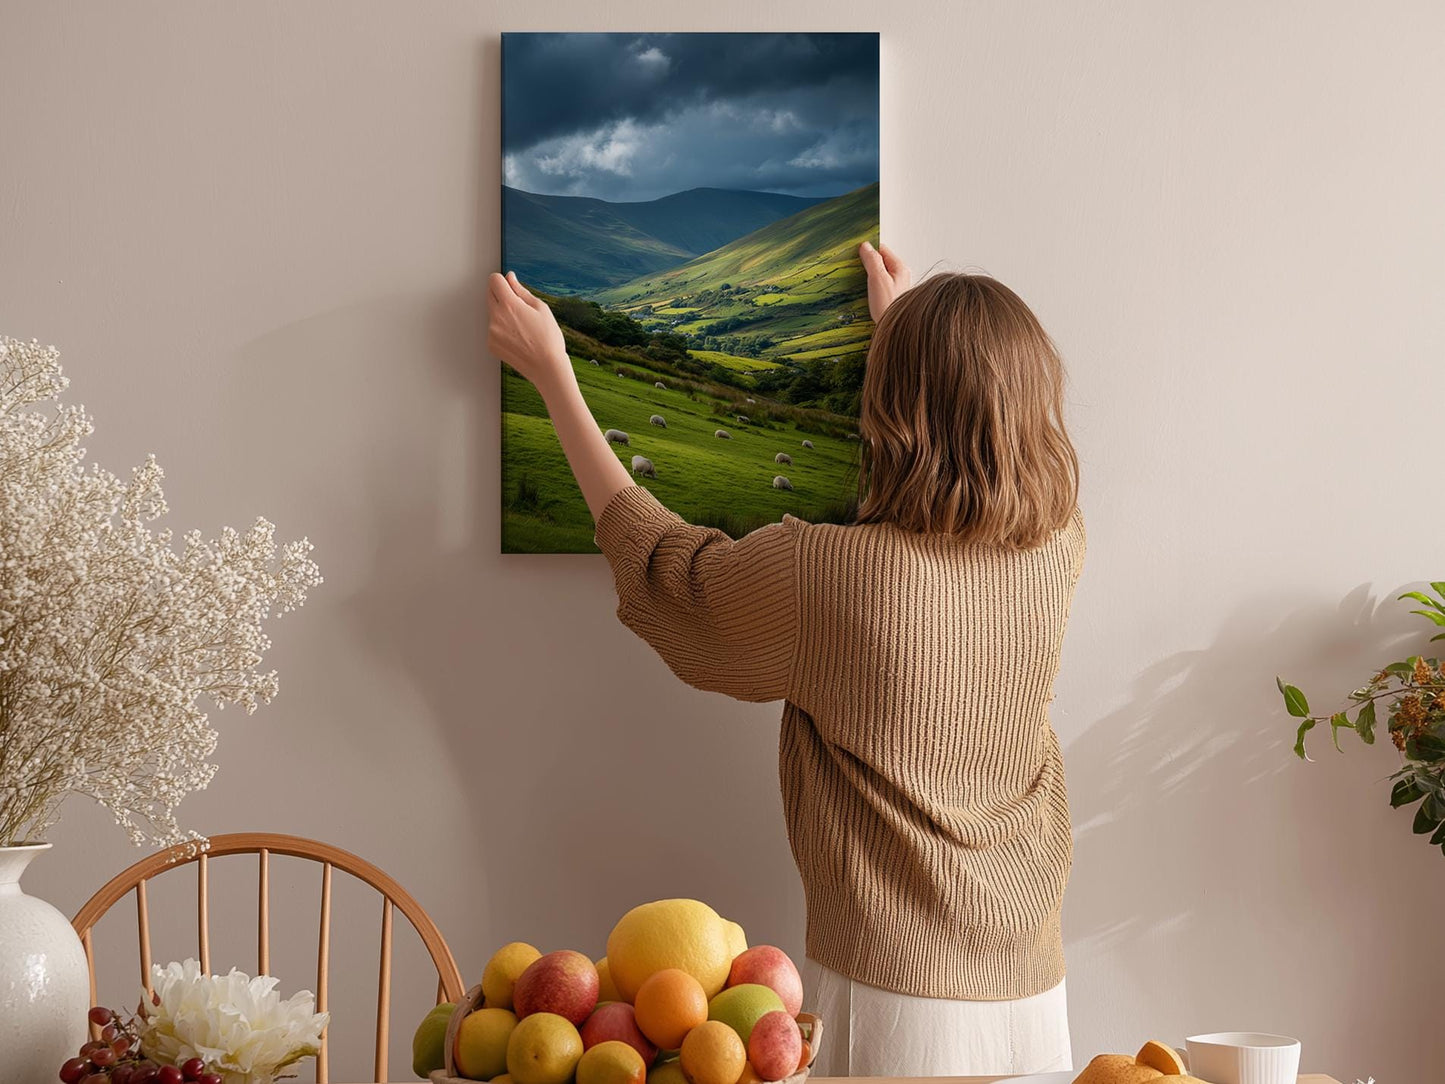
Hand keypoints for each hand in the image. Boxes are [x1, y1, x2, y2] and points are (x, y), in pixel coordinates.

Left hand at [487, 271, 570, 393]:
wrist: (547, 367)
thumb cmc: (548, 338)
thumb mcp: (540, 308)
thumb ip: (521, 291)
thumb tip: (510, 278)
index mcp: (509, 305)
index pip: (494, 280)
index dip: (503, 280)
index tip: (510, 285)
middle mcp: (496, 317)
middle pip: (489, 294)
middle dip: (501, 294)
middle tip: (519, 306)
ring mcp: (491, 332)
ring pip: (492, 313)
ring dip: (502, 313)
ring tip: (522, 326)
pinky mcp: (491, 344)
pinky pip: (493, 329)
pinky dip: (502, 329)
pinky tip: (518, 338)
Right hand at [858, 241, 911, 321]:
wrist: (896, 331)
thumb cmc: (888, 307)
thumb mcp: (878, 279)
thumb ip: (872, 261)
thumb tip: (865, 246)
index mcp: (900, 268)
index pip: (882, 250)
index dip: (868, 250)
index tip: (856, 252)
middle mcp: (900, 276)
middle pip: (881, 262)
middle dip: (867, 263)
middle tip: (854, 265)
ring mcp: (896, 287)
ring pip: (879, 274)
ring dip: (868, 275)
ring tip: (857, 279)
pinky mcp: (890, 298)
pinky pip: (879, 286)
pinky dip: (870, 286)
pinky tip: (864, 292)